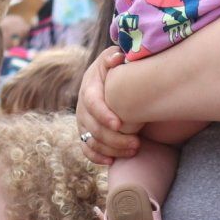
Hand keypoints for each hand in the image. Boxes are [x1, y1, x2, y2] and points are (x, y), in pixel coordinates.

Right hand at [75, 49, 142, 164]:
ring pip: (90, 139)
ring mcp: (83, 121)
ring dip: (110, 148)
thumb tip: (117, 58)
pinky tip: (111, 161)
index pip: (91, 102)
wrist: (111, 79)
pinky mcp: (86, 132)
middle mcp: (82, 105)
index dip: (103, 115)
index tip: (120, 124)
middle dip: (113, 137)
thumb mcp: (116, 58)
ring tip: (134, 150)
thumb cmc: (119, 68)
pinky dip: (96, 156)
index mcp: (89, 87)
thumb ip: (115, 57)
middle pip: (91, 126)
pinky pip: (86, 148)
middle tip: (137, 143)